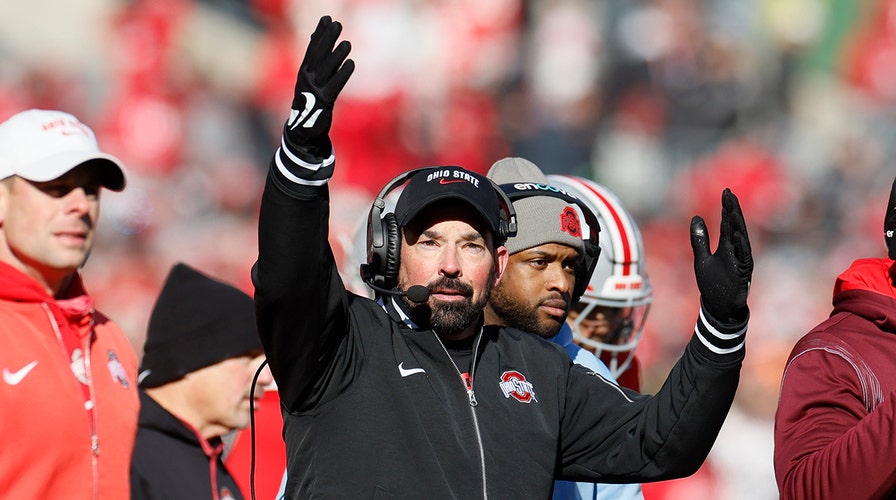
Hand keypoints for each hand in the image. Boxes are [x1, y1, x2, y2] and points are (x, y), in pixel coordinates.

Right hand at [285, 16, 354, 153]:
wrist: (303, 131)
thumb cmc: (310, 102)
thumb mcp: (310, 80)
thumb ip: (316, 59)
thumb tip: (317, 36)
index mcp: (304, 72)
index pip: (312, 49)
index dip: (319, 34)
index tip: (326, 20)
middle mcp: (306, 79)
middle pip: (318, 56)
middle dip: (327, 39)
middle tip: (337, 24)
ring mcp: (314, 90)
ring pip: (326, 70)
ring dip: (336, 56)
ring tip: (347, 43)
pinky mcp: (323, 102)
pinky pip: (334, 86)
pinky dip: (342, 74)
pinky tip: (351, 64)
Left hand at [690, 188, 752, 325]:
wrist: (719, 308)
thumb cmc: (713, 284)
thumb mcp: (702, 259)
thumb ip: (700, 239)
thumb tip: (696, 218)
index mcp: (726, 247)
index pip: (727, 223)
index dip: (726, 208)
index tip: (725, 191)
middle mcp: (735, 251)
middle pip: (735, 227)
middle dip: (732, 210)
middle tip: (729, 194)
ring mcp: (740, 262)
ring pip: (741, 240)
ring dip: (737, 225)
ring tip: (733, 210)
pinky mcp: (742, 273)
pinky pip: (743, 258)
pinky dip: (740, 246)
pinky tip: (736, 235)